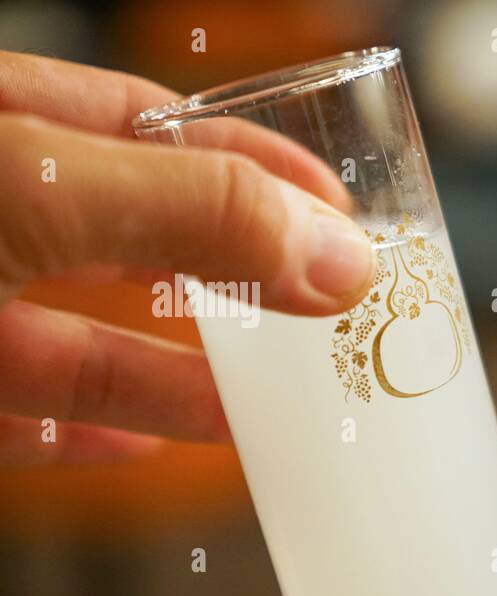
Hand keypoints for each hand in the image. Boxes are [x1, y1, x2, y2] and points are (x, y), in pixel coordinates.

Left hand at [0, 52, 374, 466]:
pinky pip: (22, 421)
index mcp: (4, 123)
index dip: (250, 160)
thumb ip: (192, 214)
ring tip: (267, 398)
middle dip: (231, 270)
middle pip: (129, 237)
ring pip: (80, 340)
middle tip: (322, 303)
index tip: (337, 207)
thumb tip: (342, 258)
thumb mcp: (42, 187)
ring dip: (176, 374)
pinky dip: (87, 439)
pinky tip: (145, 449)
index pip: (150, 126)